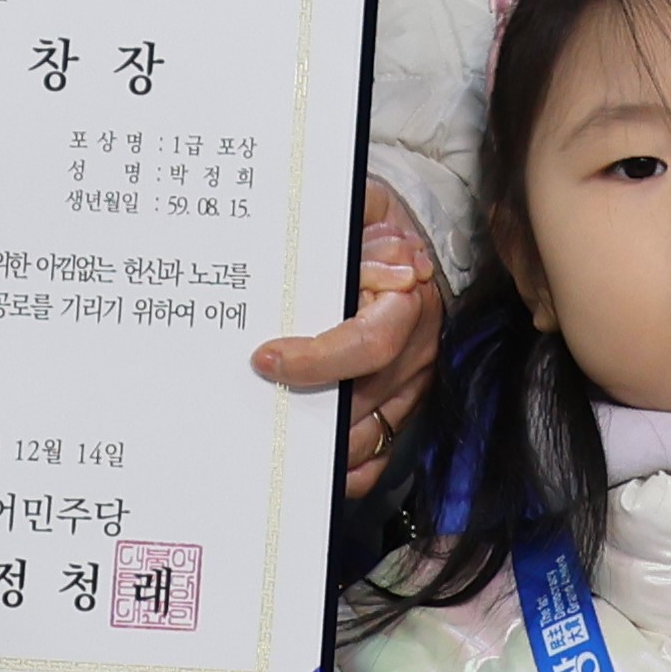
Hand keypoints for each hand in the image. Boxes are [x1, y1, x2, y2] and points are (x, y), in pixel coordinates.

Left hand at [249, 181, 444, 496]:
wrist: (408, 239)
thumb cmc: (373, 222)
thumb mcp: (362, 200)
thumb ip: (352, 212)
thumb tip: (342, 233)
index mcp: (407, 299)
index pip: (369, 343)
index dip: (318, 359)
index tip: (267, 356)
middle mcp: (416, 347)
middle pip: (362, 398)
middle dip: (308, 411)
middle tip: (254, 412)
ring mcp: (412, 382)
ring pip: (371, 433)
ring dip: (323, 447)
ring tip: (274, 444)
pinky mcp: (404, 405)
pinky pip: (381, 453)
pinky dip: (349, 470)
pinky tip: (312, 469)